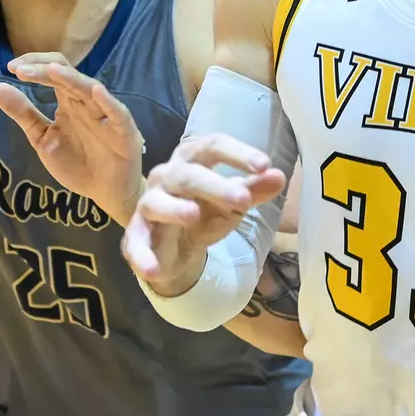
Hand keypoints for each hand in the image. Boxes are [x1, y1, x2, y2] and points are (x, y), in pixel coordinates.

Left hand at [0, 53, 144, 220]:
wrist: (105, 191)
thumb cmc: (77, 163)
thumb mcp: (43, 138)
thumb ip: (24, 114)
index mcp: (69, 102)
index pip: (53, 72)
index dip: (34, 65)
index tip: (11, 68)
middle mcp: (87, 103)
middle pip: (69, 76)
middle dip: (44, 70)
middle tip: (20, 70)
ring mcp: (106, 116)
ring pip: (90, 90)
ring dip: (72, 79)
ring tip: (51, 70)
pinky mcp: (124, 132)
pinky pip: (118, 113)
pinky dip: (108, 101)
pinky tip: (96, 91)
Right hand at [127, 134, 287, 296]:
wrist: (178, 248)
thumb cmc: (207, 212)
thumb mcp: (234, 204)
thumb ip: (253, 190)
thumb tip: (279, 176)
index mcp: (193, 159)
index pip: (213, 146)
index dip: (237, 153)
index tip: (264, 165)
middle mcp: (167, 175)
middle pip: (188, 175)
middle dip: (215, 186)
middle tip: (242, 200)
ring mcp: (149, 204)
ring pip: (158, 202)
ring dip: (175, 209)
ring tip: (194, 215)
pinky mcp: (136, 234)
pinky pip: (136, 243)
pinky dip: (142, 256)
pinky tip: (154, 269)